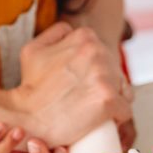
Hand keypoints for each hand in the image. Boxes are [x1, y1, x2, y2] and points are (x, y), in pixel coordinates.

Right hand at [8, 23, 132, 147]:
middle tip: (87, 97)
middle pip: (115, 71)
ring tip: (95, 109)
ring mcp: (103, 77)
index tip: (85, 82)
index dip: (97, 69)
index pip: (104, 53)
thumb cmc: (30, 88)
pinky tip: (107, 120)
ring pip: (123, 89)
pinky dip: (118, 116)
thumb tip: (70, 31)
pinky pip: (125, 109)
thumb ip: (56, 33)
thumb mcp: (33, 49)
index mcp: (84, 37)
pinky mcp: (108, 100)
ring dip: (115, 99)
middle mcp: (97, 52)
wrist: (27, 118)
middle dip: (107, 84)